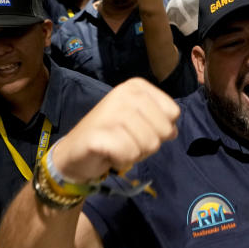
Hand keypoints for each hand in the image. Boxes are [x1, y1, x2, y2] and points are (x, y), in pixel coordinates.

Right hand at [52, 78, 179, 180]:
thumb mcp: (142, 122)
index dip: (162, 129)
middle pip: (164, 130)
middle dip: (149, 144)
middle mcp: (125, 93)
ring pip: (149, 144)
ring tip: (117, 146)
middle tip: (127, 140)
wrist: (75, 151)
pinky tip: (109, 154)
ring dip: (135, 153)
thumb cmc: (113, 135)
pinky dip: (122, 160)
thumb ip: (161, 121)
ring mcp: (111, 111)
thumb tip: (173, 131)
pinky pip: (130, 154)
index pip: (173, 113)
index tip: (140, 128)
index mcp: (137, 87)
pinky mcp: (99, 134)